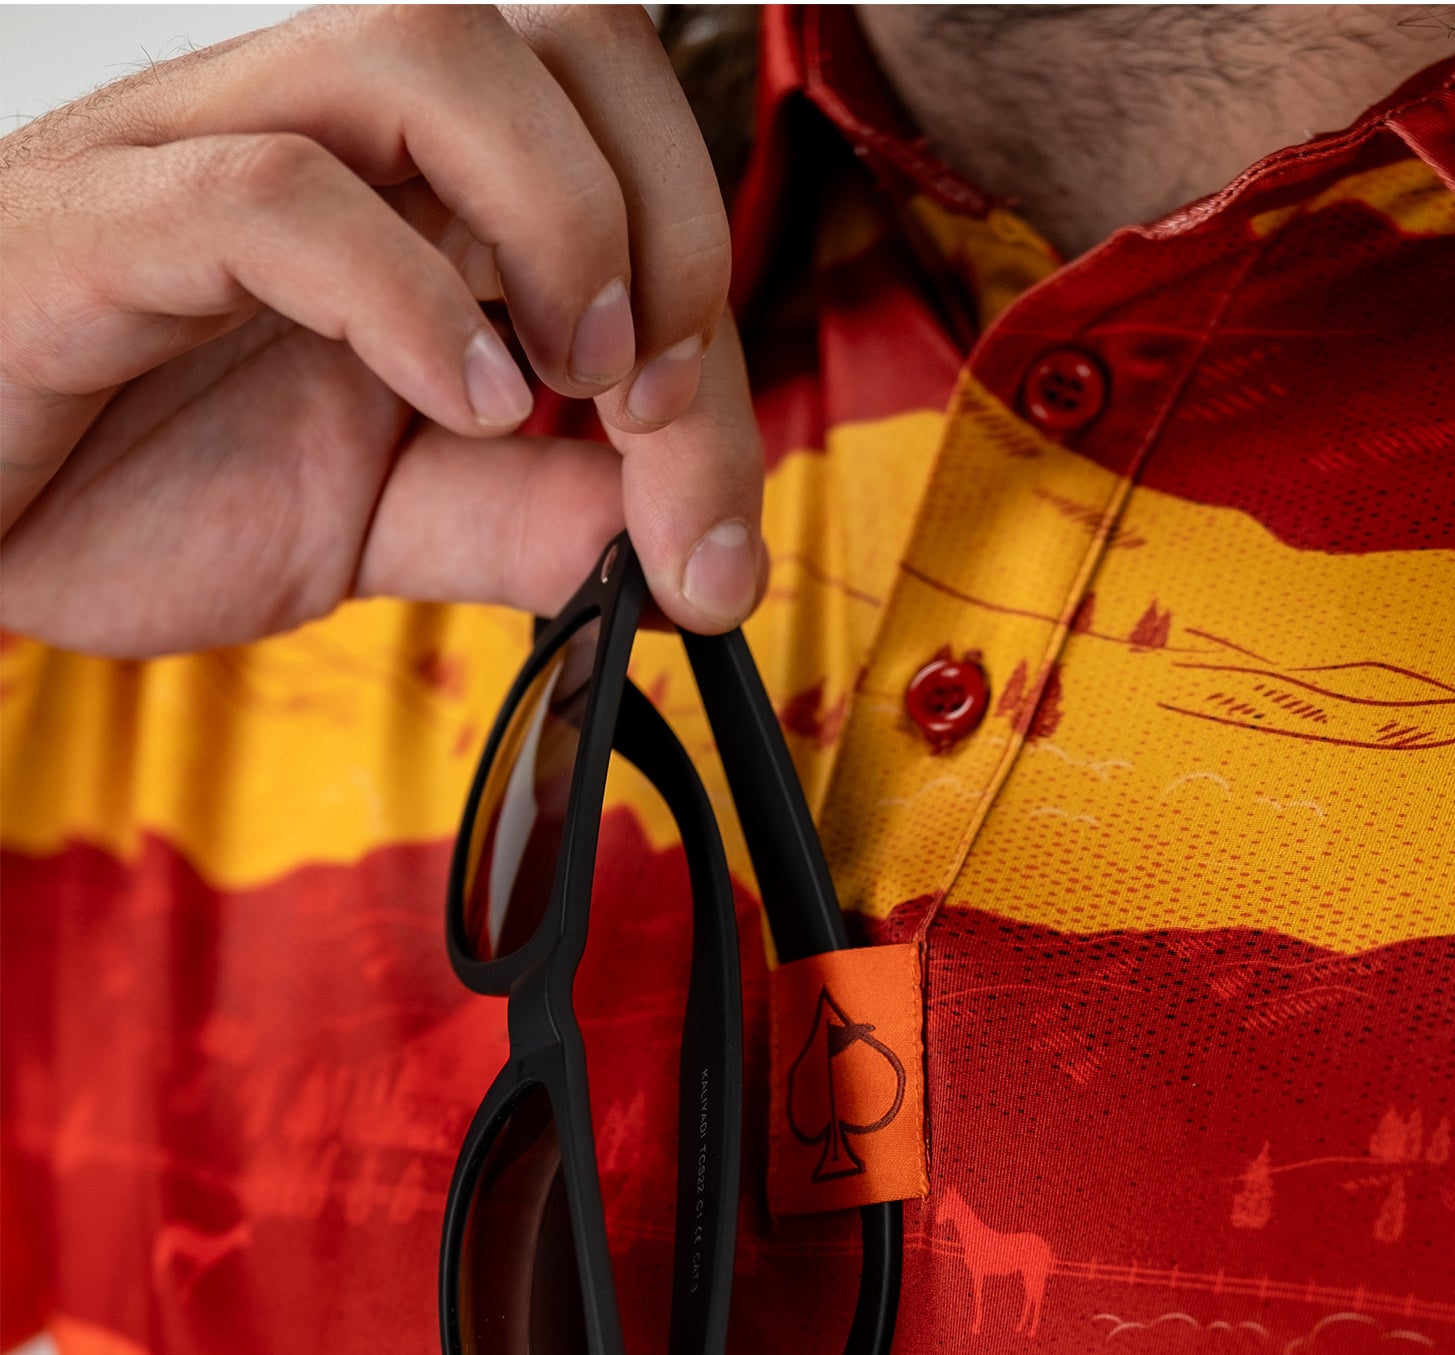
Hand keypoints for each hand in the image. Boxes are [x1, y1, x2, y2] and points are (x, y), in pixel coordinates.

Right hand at [0, 4, 763, 656]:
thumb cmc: (117, 476)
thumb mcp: (375, 520)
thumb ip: (522, 524)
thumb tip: (681, 556)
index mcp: (401, 188)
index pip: (612, 142)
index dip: (701, 292)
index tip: (706, 470)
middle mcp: (322, 135)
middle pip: (554, 35)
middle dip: (666, 214)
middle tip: (654, 394)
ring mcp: (205, 156)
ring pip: (422, 47)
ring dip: (558, 214)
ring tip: (573, 380)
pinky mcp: (103, 225)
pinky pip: (272, 193)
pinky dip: (405, 299)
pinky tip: (464, 404)